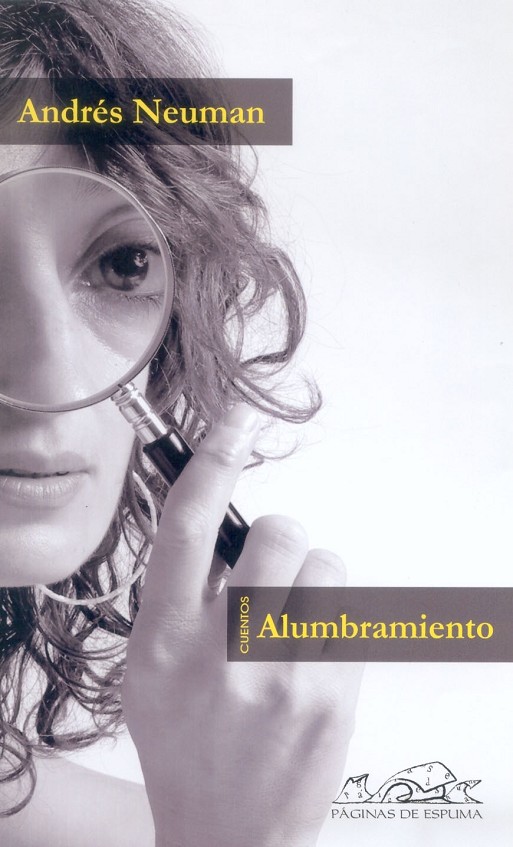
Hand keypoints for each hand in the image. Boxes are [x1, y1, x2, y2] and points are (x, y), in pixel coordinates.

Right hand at [121, 405, 361, 846]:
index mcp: (163, 638)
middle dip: (279, 542)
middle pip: (277, 533)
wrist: (230, 836)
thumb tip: (228, 529)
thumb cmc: (188, 745)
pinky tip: (312, 665)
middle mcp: (221, 651)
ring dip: (311, 584)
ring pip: (326, 565)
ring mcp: (283, 674)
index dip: (212, 459)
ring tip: (291, 631)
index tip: (236, 417)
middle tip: (269, 582)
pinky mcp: (332, 694)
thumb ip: (178, 598)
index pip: (188, 524)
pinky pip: (351, 611)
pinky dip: (335, 623)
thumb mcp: (152, 671)